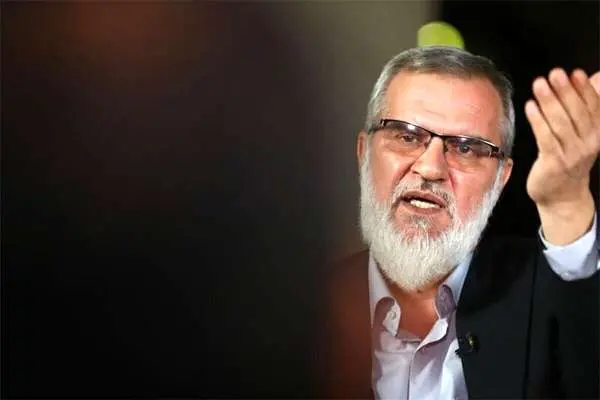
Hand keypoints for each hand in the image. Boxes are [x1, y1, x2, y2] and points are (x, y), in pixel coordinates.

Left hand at [524, 68, 599, 243]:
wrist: (563, 195)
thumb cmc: (569, 158)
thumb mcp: (584, 132)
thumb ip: (587, 106)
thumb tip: (597, 77)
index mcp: (598, 133)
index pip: (593, 107)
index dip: (584, 89)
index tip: (575, 73)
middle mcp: (589, 143)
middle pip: (577, 112)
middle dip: (565, 91)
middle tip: (554, 74)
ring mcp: (572, 154)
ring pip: (560, 123)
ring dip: (549, 102)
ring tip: (539, 84)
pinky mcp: (553, 162)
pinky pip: (545, 138)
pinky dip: (537, 120)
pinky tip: (530, 106)